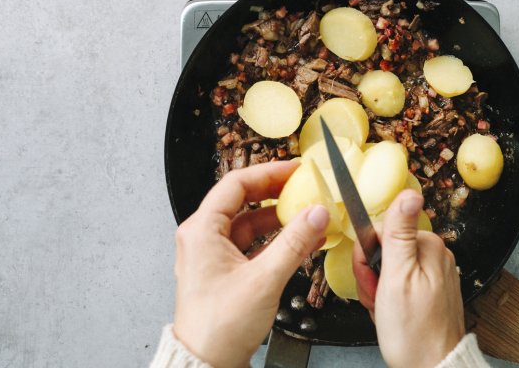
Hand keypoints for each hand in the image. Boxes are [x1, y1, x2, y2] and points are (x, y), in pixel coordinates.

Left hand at [172, 161, 329, 367]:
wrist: (207, 364)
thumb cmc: (217, 327)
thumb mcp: (264, 279)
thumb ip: (294, 242)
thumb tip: (316, 214)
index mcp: (202, 230)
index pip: (237, 184)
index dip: (269, 172)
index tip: (295, 170)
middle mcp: (204, 238)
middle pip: (244, 201)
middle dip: (277, 193)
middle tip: (304, 186)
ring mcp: (214, 255)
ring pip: (251, 224)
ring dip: (281, 219)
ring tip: (309, 214)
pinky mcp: (226, 271)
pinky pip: (254, 245)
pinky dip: (277, 241)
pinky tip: (301, 241)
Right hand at [353, 190, 464, 367]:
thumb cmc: (413, 331)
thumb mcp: (397, 276)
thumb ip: (398, 232)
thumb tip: (408, 193)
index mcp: (428, 245)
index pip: (380, 231)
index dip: (366, 256)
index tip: (370, 276)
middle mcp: (435, 255)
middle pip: (384, 250)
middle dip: (373, 275)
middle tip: (378, 296)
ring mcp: (434, 273)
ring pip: (389, 269)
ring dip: (379, 289)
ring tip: (385, 308)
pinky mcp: (430, 290)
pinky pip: (399, 285)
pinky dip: (390, 299)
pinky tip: (393, 313)